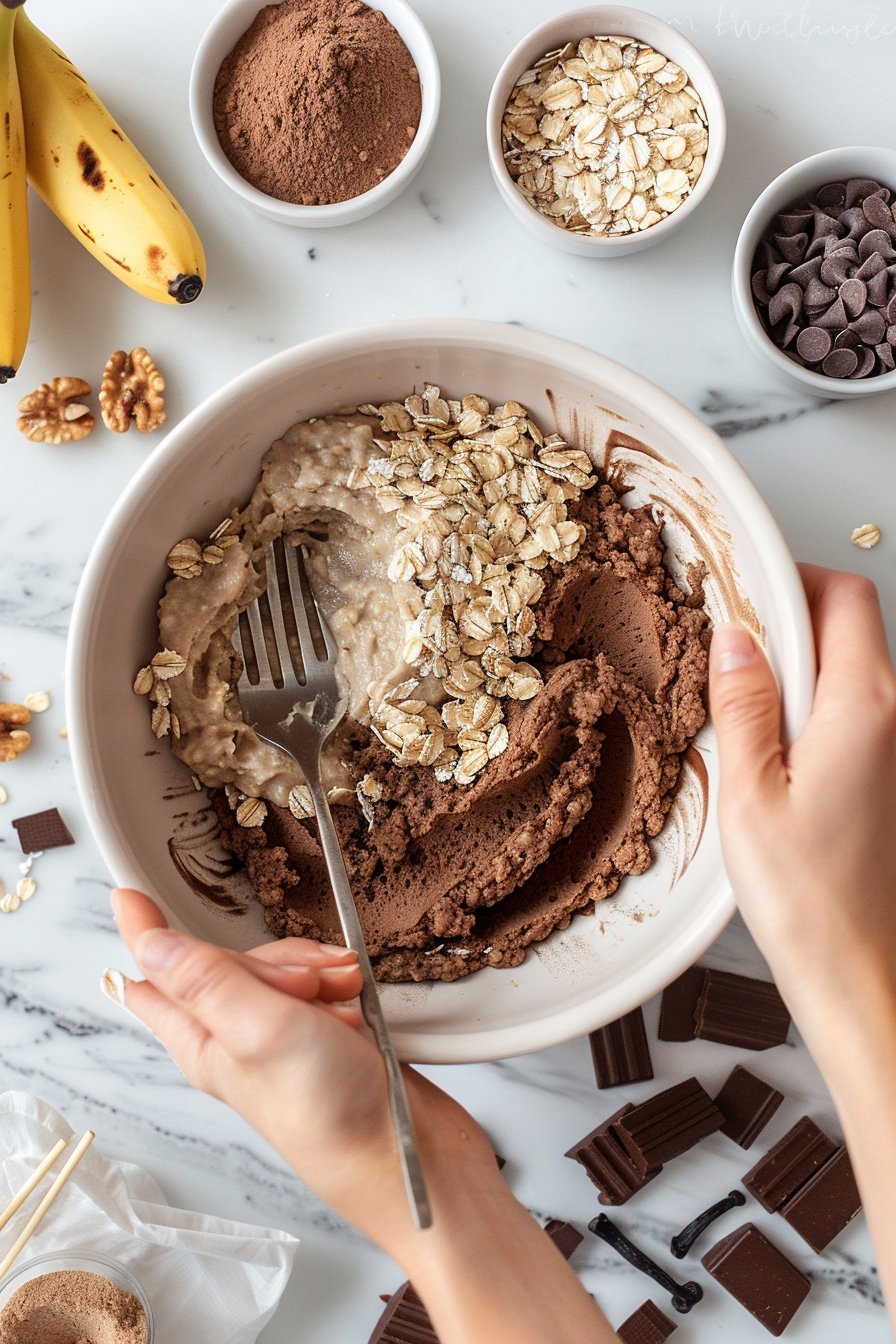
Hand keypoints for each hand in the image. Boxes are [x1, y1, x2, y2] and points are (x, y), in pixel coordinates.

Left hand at [111, 892, 611, 1342]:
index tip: (129, 890)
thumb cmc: (331, 1114)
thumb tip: (146, 941)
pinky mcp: (325, 1035)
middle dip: (276, 958)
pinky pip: (323, 984)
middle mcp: (236, 1038)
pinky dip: (344, 985)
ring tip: (342, 1003)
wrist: (411, 1161)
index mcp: (204, 1041)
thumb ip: (205, 981)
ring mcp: (282, 1037)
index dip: (144, 930)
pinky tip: (359, 1009)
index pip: (154, 976)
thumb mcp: (261, 1032)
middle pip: (233, 961)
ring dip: (318, 970)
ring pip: (283, 968)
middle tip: (305, 990)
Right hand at [709, 564, 895, 1062]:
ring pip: (844, 667)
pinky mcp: (879, 777)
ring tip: (733, 696)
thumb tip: (734, 637)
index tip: (737, 586)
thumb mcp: (751, 792)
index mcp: (861, 708)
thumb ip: (742, 704)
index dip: (789, 576)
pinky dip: (802, 703)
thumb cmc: (808, 898)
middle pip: (847, 624)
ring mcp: (890, 748)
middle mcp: (890, 718)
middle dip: (786, 615)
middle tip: (723, 641)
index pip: (842, 596)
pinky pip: (844, 710)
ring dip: (791, 662)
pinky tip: (760, 743)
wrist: (858, 973)